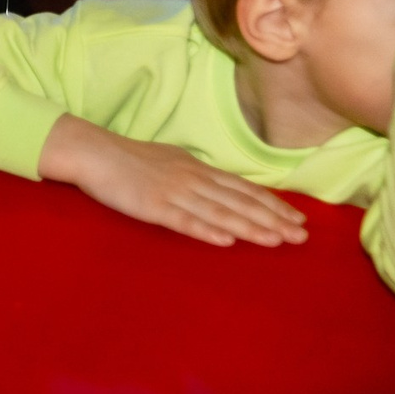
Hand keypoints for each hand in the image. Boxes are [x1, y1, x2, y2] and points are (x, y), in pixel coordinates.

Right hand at [40, 117, 307, 247]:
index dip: (272, 204)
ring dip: (249, 227)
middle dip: (272, 219)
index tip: (299, 219)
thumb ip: (198, 174)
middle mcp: (191, 179)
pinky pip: (183, 221)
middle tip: (301, 236)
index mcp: (196, 169)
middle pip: (238, 201)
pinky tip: (226, 240)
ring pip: (218, 212)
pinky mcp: (152, 206)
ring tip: (276, 241)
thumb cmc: (130, 158)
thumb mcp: (171, 159)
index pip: (243, 188)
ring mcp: (173, 193)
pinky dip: (206, 230)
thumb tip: (224, 186)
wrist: (92, 152)